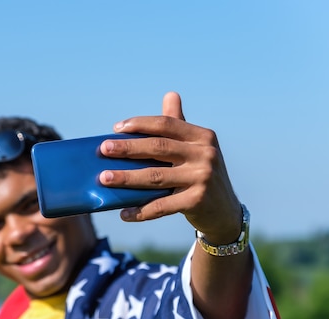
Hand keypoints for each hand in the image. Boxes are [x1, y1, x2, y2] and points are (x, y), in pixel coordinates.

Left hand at [100, 91, 241, 243]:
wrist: (225, 212)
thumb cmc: (201, 175)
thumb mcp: (196, 148)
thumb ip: (180, 124)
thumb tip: (170, 94)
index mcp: (202, 136)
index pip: (166, 124)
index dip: (139, 124)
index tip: (116, 129)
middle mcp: (205, 154)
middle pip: (158, 147)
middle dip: (127, 148)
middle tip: (103, 149)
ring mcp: (202, 178)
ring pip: (155, 176)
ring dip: (126, 177)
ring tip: (104, 178)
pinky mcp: (197, 201)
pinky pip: (161, 206)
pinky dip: (140, 211)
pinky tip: (123, 213)